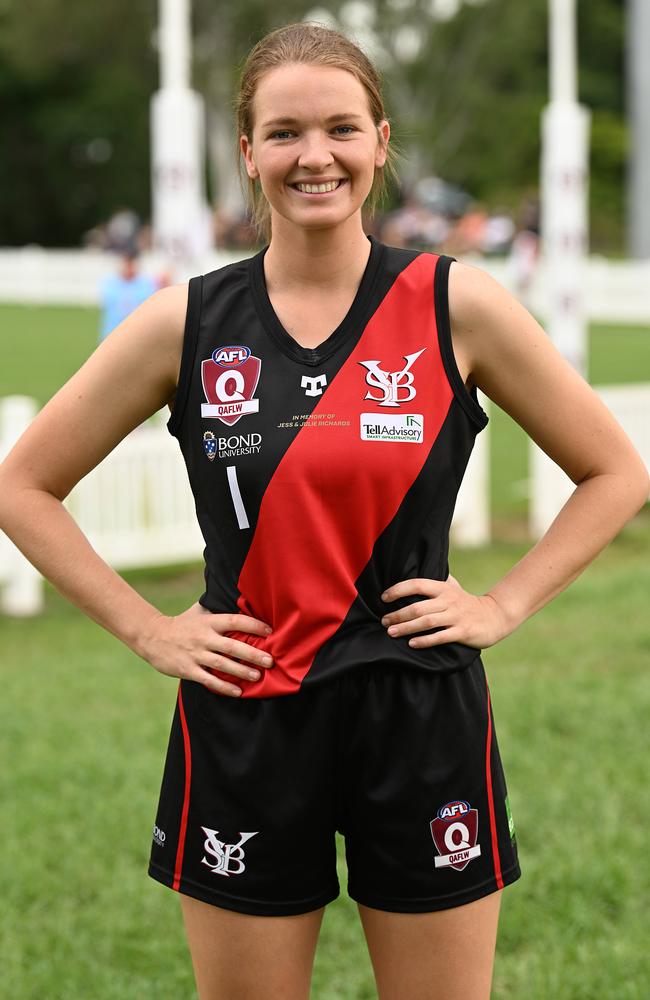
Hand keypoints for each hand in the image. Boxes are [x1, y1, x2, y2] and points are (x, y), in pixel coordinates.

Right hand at [138, 601, 273, 696]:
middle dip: (252, 654)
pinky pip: (209, 680)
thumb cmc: (181, 624)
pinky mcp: (188, 670)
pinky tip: (238, 692)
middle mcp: (203, 637)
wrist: (152, 637)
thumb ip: (216, 607)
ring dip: (241, 671)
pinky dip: (224, 687)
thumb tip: (238, 599)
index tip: (269, 631)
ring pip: (222, 664)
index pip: (234, 621)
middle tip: (270, 660)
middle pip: (232, 646)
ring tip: (257, 676)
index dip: (253, 625)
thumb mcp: (198, 611)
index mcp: (208, 622)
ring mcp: (195, 654)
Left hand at [380, 574, 510, 649]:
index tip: (384, 598)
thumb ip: (436, 581)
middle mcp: (448, 601)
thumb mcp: (454, 587)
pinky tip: (412, 644)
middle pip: (418, 607)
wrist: (495, 616)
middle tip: (384, 621)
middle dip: (398, 614)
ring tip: (391, 632)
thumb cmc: (468, 603)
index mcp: (443, 588)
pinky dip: (425, 640)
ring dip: (407, 628)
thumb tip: (417, 568)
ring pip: (427, 622)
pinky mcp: (463, 632)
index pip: (417, 584)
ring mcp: (456, 616)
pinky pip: (441, 637)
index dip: (398, 590)